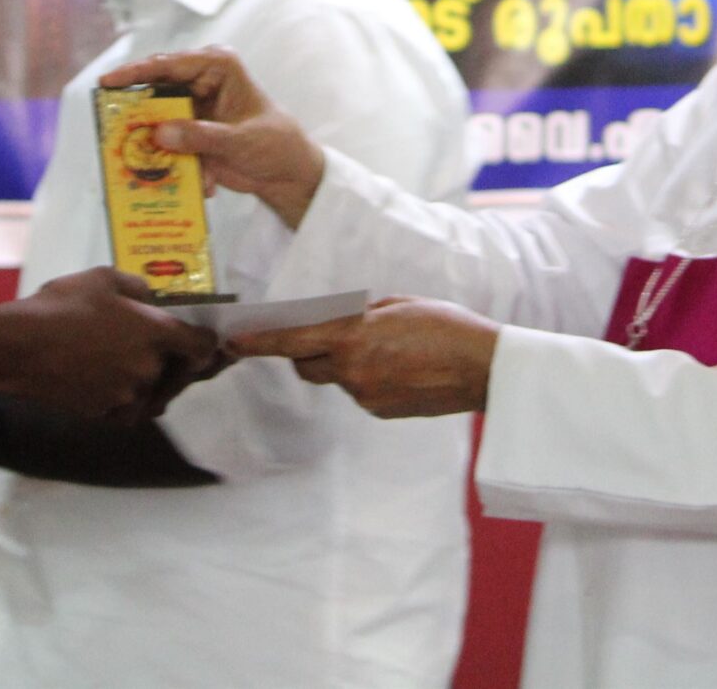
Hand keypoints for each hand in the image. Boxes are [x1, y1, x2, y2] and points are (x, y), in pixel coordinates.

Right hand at [0, 267, 225, 422]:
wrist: (18, 346)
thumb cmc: (62, 305)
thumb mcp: (103, 278)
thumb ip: (137, 288)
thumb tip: (151, 300)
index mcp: (156, 333)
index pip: (202, 347)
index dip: (206, 345)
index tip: (202, 342)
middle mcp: (148, 369)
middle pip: (177, 373)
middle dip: (173, 363)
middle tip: (160, 350)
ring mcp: (126, 396)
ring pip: (151, 393)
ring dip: (148, 383)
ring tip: (128, 365)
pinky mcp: (102, 413)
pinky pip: (126, 409)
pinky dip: (124, 400)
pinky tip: (109, 383)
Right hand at [102, 47, 325, 226]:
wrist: (287, 171)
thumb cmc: (274, 142)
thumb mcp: (240, 140)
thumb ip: (200, 136)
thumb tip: (160, 133)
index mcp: (217, 66)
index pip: (168, 64)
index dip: (135, 72)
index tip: (107, 83)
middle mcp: (200, 81)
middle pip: (155, 90)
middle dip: (137, 114)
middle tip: (112, 128)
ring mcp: (192, 108)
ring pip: (157, 120)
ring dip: (155, 145)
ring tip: (148, 162)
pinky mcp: (189, 132)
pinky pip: (167, 144)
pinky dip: (174, 163)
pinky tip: (202, 184)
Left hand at [233, 297, 498, 417]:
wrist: (483, 369)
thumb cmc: (446, 326)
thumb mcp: (397, 304)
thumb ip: (359, 315)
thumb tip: (338, 321)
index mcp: (353, 336)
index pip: (292, 340)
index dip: (258, 341)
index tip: (233, 340)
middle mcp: (352, 370)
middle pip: (306, 364)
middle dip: (307, 351)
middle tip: (330, 335)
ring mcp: (365, 395)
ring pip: (338, 377)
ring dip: (348, 362)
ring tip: (391, 349)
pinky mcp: (380, 411)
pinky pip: (361, 391)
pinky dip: (369, 377)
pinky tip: (401, 367)